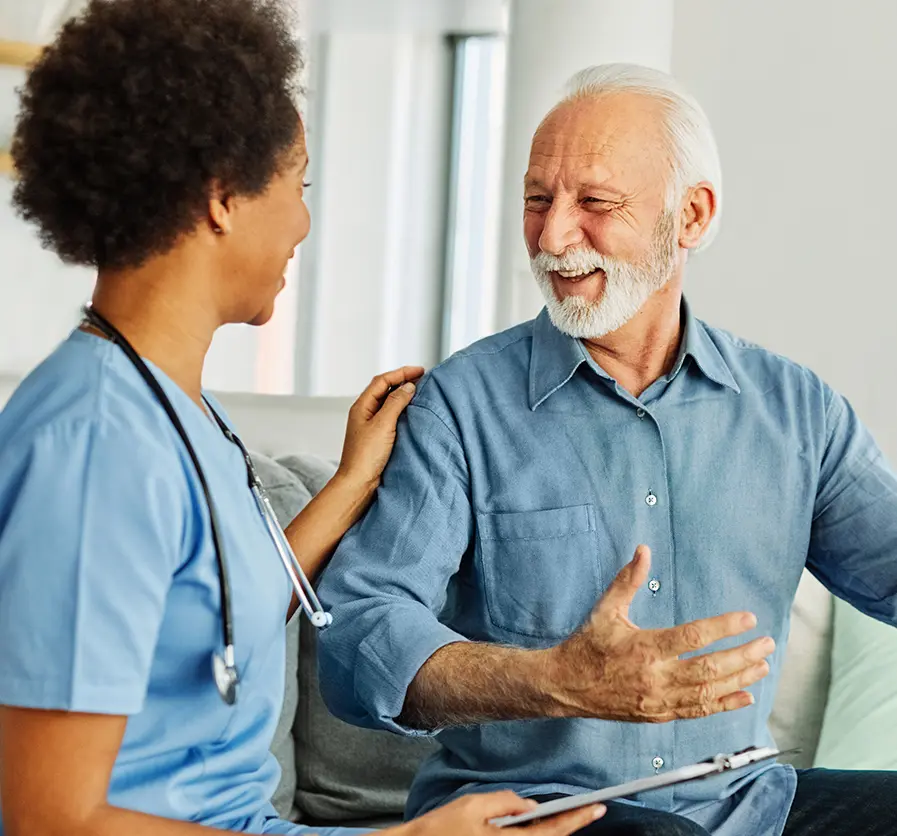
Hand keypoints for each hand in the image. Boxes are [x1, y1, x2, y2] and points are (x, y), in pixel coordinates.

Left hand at [337, 366, 424, 491]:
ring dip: (403, 395)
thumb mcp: (383, 425)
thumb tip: (408, 386)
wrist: (358, 483)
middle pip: (384, 389)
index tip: (420, 371)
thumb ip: (396, 403)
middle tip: (423, 377)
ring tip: (420, 391)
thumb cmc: (366, 456)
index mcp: (362, 406)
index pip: (382, 381)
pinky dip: (402, 409)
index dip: (402, 373)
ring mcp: (370, 425)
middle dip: (403, 380)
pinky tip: (412, 412)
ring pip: (388, 402)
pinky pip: (391, 416)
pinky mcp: (377, 436)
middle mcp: (365, 412)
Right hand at [399, 790, 604, 835]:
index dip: (578, 819)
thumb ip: (505, 802)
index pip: (553, 831)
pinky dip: (536, 834)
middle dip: (571, 824)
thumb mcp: (473, 805)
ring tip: (571, 814)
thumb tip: (529, 805)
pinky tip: (540, 823)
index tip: (599, 807)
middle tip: (595, 808)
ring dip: (553, 829)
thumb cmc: (441, 829)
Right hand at [546, 545, 774, 722]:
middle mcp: (654, 677)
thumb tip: (643, 550)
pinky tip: (745, 695)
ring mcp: (658, 700)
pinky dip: (724, 704)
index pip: (692, 637)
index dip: (723, 628)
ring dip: (740, 679)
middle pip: (709, 668)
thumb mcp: (605, 609)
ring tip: (763, 665)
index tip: (747, 618)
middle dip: (743, 656)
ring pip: (708, 692)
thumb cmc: (587, 644)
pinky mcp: (659, 714)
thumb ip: (628, 580)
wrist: (566, 685)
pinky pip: (697, 711)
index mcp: (643, 648)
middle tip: (767, 643)